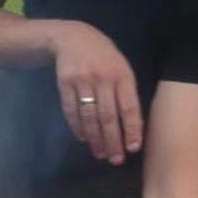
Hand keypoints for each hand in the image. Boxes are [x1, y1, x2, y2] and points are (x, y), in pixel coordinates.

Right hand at [51, 23, 142, 164]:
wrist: (72, 37)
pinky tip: (83, 138)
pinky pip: (71, 110)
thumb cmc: (104, 57)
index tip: (133, 149)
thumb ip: (126, 93)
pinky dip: (77, 127)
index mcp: (122, 74)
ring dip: (95, 138)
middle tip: (115, 160)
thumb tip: (133, 127)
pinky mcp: (64, 82)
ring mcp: (82, 80)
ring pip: (89, 116)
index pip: (129, 107)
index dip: (131, 129)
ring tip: (100, 154)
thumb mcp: (121, 68)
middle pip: (108, 116)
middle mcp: (103, 78)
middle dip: (113, 140)